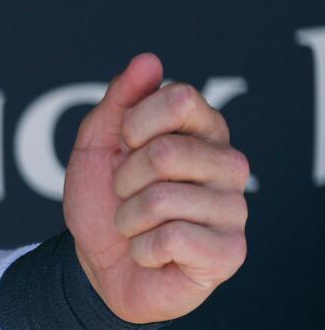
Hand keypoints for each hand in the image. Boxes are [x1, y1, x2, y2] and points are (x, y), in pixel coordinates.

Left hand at [62, 51, 248, 323]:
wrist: (97, 268)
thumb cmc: (104, 205)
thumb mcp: (96, 148)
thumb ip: (119, 101)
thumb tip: (148, 60)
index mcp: (204, 131)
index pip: (180, 98)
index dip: (134, 126)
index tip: (124, 148)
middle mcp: (229, 164)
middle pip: (167, 152)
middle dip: (125, 179)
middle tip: (128, 196)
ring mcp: (234, 208)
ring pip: (161, 199)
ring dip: (128, 219)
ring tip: (138, 227)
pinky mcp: (229, 252)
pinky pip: (170, 239)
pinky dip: (142, 249)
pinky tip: (153, 253)